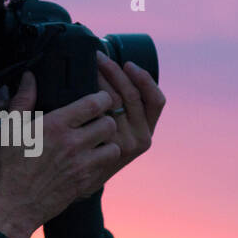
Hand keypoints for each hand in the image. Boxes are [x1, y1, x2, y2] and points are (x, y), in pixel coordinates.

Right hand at [0, 71, 121, 237]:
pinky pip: (106, 166)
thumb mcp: (9, 130)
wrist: (10, 208)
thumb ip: (22, 101)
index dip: (101, 97)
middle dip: (106, 118)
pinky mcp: (85, 183)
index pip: (95, 103)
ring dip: (108, 141)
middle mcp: (73, 144)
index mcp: (55, 126)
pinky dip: (103, 160)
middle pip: (109, 123)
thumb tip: (29, 77)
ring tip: (96, 140)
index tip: (97, 98)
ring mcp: (81, 166)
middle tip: (96, 119)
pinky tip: (90, 158)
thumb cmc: (5, 169)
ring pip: (114, 146)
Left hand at [91, 50, 165, 182]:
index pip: (156, 100)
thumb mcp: (120, 129)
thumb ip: (124, 105)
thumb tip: (111, 69)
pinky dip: (95, 100)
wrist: (81, 180)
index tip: (128, 64)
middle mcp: (142, 136)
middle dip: (116, 72)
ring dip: (103, 81)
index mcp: (148, 128)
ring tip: (90, 69)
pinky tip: (85, 92)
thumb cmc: (97, 147)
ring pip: (117, 102)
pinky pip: (102, 116)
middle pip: (134, 96)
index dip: (144, 79)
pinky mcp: (108, 148)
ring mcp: (125, 144)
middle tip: (99, 58)